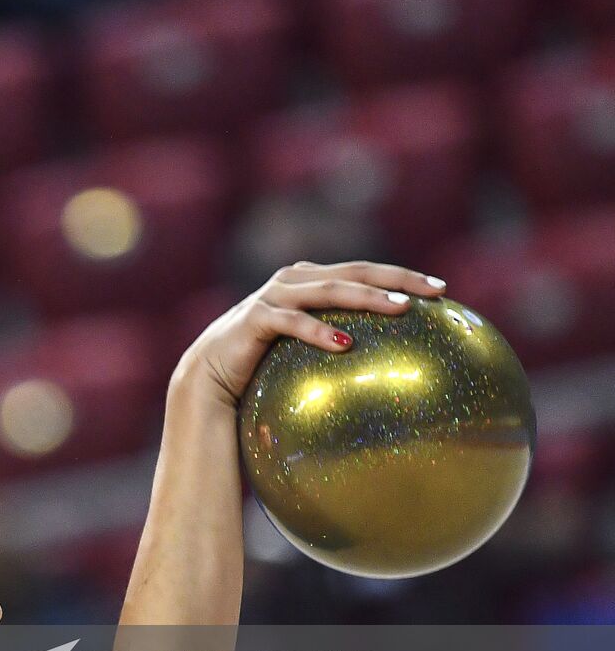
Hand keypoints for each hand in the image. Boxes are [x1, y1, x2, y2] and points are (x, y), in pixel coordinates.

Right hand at [174, 260, 447, 407]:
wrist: (208, 379)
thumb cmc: (262, 371)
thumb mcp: (305, 354)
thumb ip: (338, 344)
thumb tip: (392, 370)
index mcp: (308, 281)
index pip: (364, 271)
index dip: (402, 275)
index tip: (442, 290)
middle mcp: (292, 280)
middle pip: (353, 270)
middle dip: (397, 278)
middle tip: (434, 291)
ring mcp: (272, 296)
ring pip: (328, 289)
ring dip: (366, 296)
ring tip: (400, 309)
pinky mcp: (254, 318)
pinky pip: (291, 322)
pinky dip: (318, 330)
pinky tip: (346, 344)